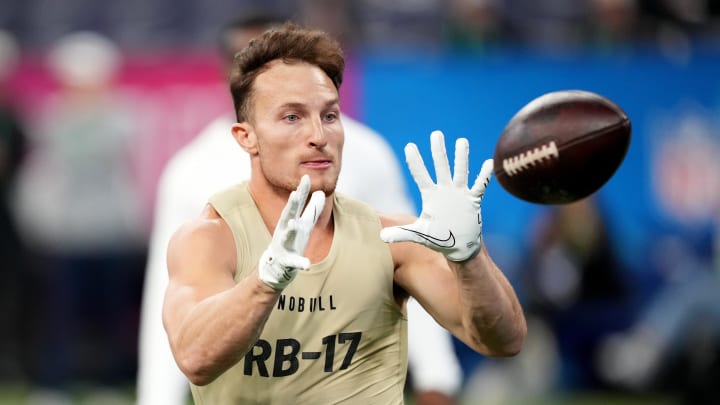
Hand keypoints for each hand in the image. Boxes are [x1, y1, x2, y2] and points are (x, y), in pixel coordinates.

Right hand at [259, 175, 324, 289]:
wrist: (277, 266)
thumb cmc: (292, 242)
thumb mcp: (304, 224)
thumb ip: (313, 209)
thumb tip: (321, 192)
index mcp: (291, 220)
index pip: (298, 204)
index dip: (302, 191)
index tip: (306, 177)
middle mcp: (286, 230)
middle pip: (289, 214)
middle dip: (292, 204)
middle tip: (295, 192)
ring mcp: (284, 245)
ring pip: (287, 236)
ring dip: (290, 230)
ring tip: (293, 224)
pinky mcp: (286, 261)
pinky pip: (293, 262)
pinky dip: (300, 263)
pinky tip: (306, 265)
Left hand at [380, 130, 492, 261]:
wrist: (459, 247)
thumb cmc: (437, 238)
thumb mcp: (419, 234)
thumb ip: (401, 233)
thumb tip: (380, 237)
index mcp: (430, 195)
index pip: (421, 174)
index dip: (415, 161)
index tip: (409, 146)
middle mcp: (444, 190)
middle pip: (441, 166)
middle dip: (438, 151)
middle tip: (436, 134)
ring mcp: (459, 193)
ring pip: (460, 172)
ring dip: (461, 158)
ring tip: (461, 141)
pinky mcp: (473, 201)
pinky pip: (480, 186)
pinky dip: (484, 176)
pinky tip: (488, 163)